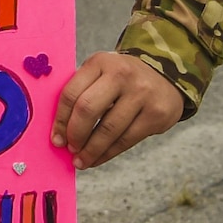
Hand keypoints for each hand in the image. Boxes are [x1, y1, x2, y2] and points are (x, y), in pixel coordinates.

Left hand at [53, 52, 185, 167]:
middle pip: (87, 109)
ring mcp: (142, 94)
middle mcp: (121, 75)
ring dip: (91, 150)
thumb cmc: (121, 80)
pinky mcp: (156, 114)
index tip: (56, 139)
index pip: (71, 93)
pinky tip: (98, 159)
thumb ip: (81, 93)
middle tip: (70, 148)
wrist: (166, 77)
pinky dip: (108, 153)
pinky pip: (126, 139)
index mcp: (100, 62)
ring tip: (81, 160)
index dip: (60, 120)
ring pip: (108, 130)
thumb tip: (60, 133)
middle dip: (75, 134)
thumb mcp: (101, 73)